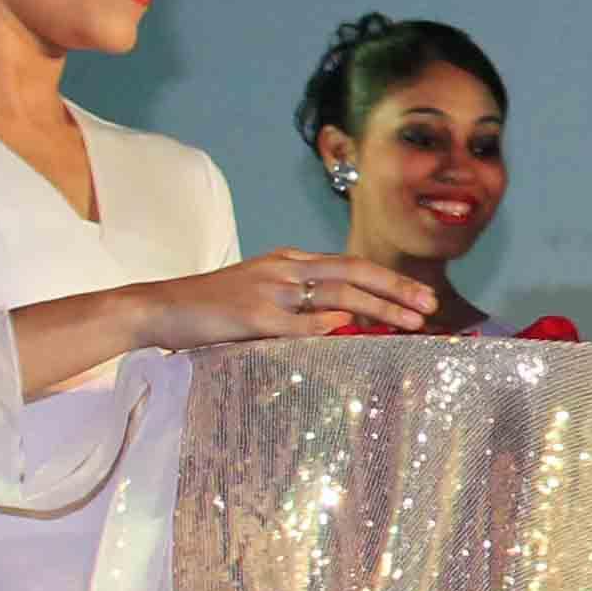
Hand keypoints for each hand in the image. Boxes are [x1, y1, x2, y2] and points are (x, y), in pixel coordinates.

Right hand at [138, 249, 435, 348]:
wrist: (159, 307)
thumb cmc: (213, 309)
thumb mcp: (263, 296)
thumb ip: (303, 305)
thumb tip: (345, 319)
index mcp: (289, 262)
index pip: (352, 266)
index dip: (390, 281)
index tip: (423, 297)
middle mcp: (284, 269)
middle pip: (354, 272)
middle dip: (398, 289)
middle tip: (432, 306)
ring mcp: (268, 291)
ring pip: (336, 293)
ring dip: (379, 307)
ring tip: (412, 322)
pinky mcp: (251, 316)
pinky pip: (297, 321)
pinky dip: (326, 324)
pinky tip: (351, 328)